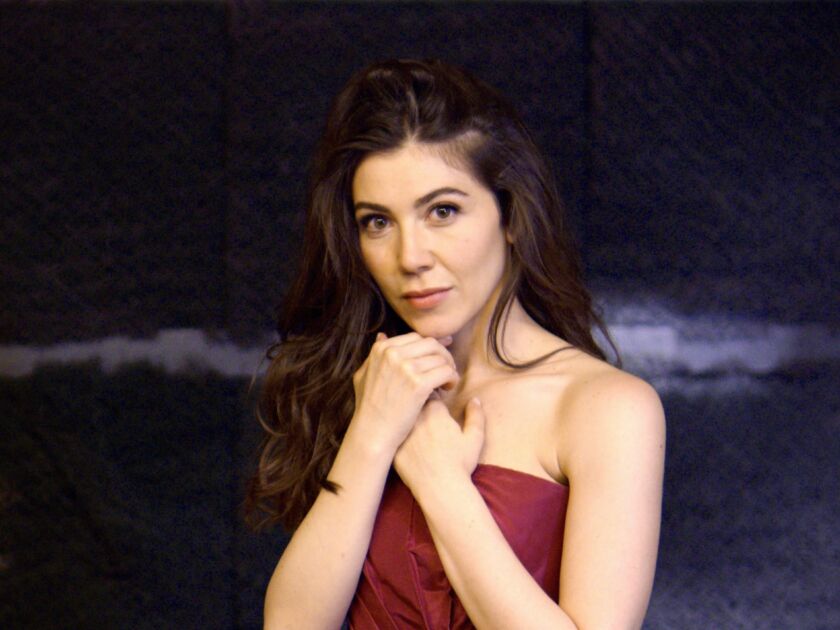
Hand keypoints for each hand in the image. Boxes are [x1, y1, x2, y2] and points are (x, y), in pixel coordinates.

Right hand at [350, 332, 458, 454]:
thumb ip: (374, 355)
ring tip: (447, 382)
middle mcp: (393, 354)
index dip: (431, 347)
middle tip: (447, 369)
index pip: (416, 338)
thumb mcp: (363, 375)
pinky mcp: (418, 384)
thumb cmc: (368, 408)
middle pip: (431, 344)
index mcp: (381, 349)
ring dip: (449, 368)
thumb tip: (382, 335)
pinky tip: (448, 388)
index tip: (439, 357)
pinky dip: (452, 379)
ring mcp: (405, 368)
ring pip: (441, 358)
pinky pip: (446, 372)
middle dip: (443, 355)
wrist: (372, 433)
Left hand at [394, 397, 485, 494]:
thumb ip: (476, 415)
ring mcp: (403, 432)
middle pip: (412, 400)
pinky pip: (392, 434)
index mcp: (435, 411)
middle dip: (417, 401)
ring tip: (411, 424)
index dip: (433, 393)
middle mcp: (416, 418)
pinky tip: (400, 440)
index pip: (429, 390)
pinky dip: (396, 434)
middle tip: (421, 409)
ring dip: (405, 416)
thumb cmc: (460, 464)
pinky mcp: (393, 447)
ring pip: (400, 416)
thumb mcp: (475, 438)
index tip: (435, 400)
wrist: (440, 489)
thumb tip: (475, 399)